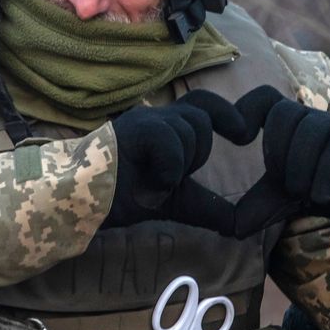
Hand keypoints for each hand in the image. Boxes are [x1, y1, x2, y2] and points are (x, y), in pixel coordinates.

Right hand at [103, 90, 253, 233]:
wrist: (84, 204)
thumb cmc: (123, 198)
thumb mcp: (176, 201)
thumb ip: (207, 206)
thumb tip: (241, 225)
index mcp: (166, 128)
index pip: (203, 104)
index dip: (228, 113)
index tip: (245, 134)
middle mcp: (156, 117)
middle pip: (201, 118)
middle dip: (197, 153)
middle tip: (169, 179)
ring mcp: (143, 120)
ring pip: (189, 130)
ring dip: (178, 166)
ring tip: (151, 182)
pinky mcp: (133, 130)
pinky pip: (170, 142)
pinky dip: (167, 169)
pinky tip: (148, 183)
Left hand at [232, 86, 329, 244]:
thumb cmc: (325, 188)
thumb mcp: (288, 198)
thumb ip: (262, 205)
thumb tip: (234, 229)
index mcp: (291, 124)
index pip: (263, 98)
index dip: (245, 110)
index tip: (238, 139)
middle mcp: (313, 118)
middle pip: (284, 114)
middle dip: (278, 153)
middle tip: (287, 186)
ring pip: (311, 130)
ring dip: (301, 169)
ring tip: (305, 195)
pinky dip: (325, 175)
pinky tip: (323, 197)